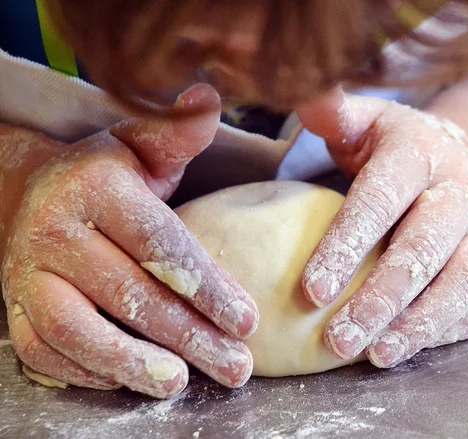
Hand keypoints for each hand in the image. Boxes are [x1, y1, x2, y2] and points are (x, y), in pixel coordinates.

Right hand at [0, 85, 257, 397]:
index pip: (159, 244)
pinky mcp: (14, 307)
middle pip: (128, 294)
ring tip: (181, 384)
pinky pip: (44, 350)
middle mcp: (55, 230)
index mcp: (96, 188)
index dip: (206, 286)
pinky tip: (129, 380)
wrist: (32, 195)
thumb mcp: (141, 148)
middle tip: (235, 366)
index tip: (248, 321)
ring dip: (131, 364)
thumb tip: (209, 96)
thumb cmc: (106, 177)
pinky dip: (86, 371)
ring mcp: (27, 273)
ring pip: (76, 329)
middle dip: (188, 336)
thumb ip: (177, 134)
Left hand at [298, 88, 467, 366]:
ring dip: (418, 324)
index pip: (381, 200)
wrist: (463, 162)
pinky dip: (446, 329)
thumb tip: (305, 94)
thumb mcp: (369, 122)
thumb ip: (336, 114)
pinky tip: (408, 347)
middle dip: (381, 297)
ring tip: (375, 356)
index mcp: (420, 153)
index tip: (311, 290)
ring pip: (461, 282)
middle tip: (338, 339)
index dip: (347, 245)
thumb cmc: (397, 150)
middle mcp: (462, 190)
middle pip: (424, 247)